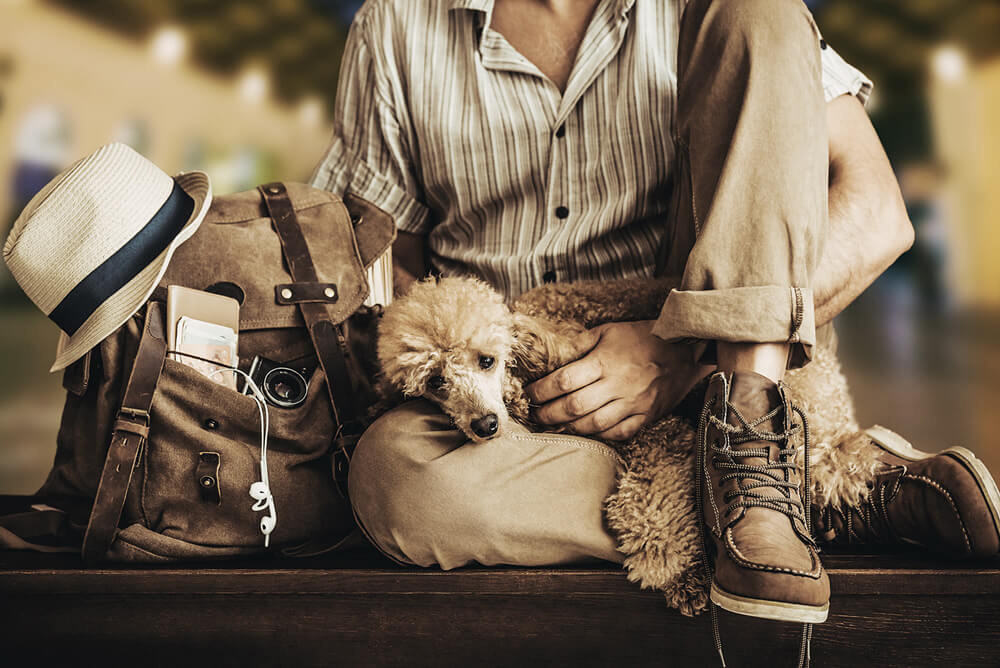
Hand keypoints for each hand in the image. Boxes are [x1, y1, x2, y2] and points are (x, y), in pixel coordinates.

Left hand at [526, 321, 706, 440]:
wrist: (686, 349)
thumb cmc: (645, 337)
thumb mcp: (610, 331)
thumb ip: (581, 343)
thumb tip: (555, 353)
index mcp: (604, 361)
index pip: (563, 380)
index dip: (541, 390)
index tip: (528, 394)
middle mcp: (617, 385)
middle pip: (574, 406)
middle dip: (548, 414)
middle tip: (535, 415)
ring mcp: (632, 403)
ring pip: (593, 424)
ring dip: (569, 428)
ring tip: (554, 426)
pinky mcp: (645, 416)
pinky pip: (618, 433)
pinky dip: (599, 436)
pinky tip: (585, 433)